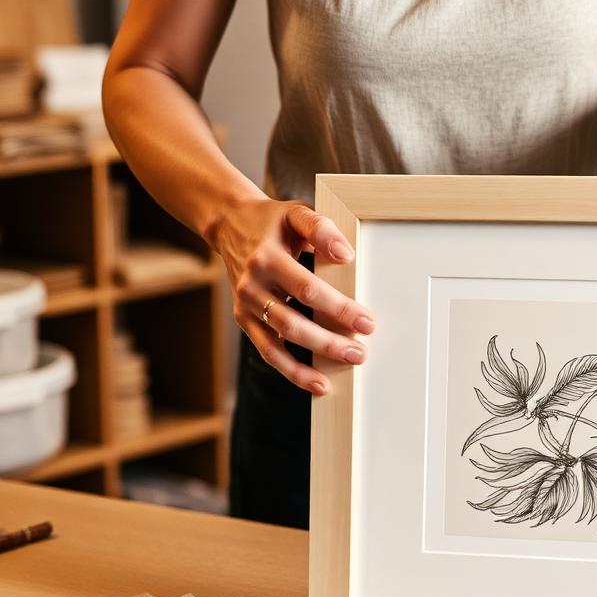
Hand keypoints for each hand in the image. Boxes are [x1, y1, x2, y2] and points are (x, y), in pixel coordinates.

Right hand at [215, 195, 375, 393]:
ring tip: (339, 374)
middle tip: (360, 353)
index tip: (366, 323)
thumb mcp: (295, 213)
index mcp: (266, 258)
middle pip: (293, 323)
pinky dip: (292, 371)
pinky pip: (268, 351)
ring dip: (309, 364)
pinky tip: (317, 383)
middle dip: (328, 342)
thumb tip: (346, 256)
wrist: (229, 224)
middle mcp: (251, 285)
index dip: (338, 309)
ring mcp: (245, 306)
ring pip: (278, 343)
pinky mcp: (244, 320)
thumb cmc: (272, 221)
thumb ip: (320, 228)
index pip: (307, 289)